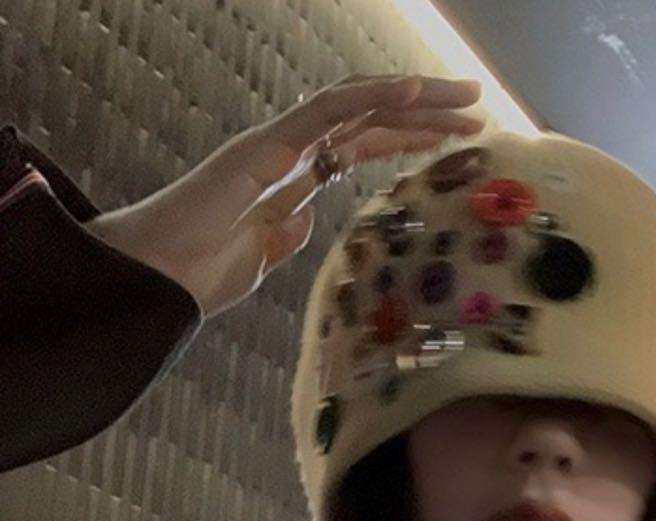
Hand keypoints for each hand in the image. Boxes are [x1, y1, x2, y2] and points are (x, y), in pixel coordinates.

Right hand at [85, 74, 483, 317]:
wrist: (162, 279)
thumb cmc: (201, 273)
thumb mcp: (263, 259)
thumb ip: (287, 237)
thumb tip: (307, 220)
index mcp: (294, 179)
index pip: (363, 146)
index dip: (410, 138)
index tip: (455, 142)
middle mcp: (291, 153)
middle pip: (371, 119)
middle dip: (427, 112)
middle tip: (478, 109)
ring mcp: (280, 144)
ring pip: (359, 105)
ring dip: (416, 99)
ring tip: (467, 97)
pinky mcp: (268, 145)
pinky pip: (327, 110)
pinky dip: (372, 97)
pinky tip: (415, 91)